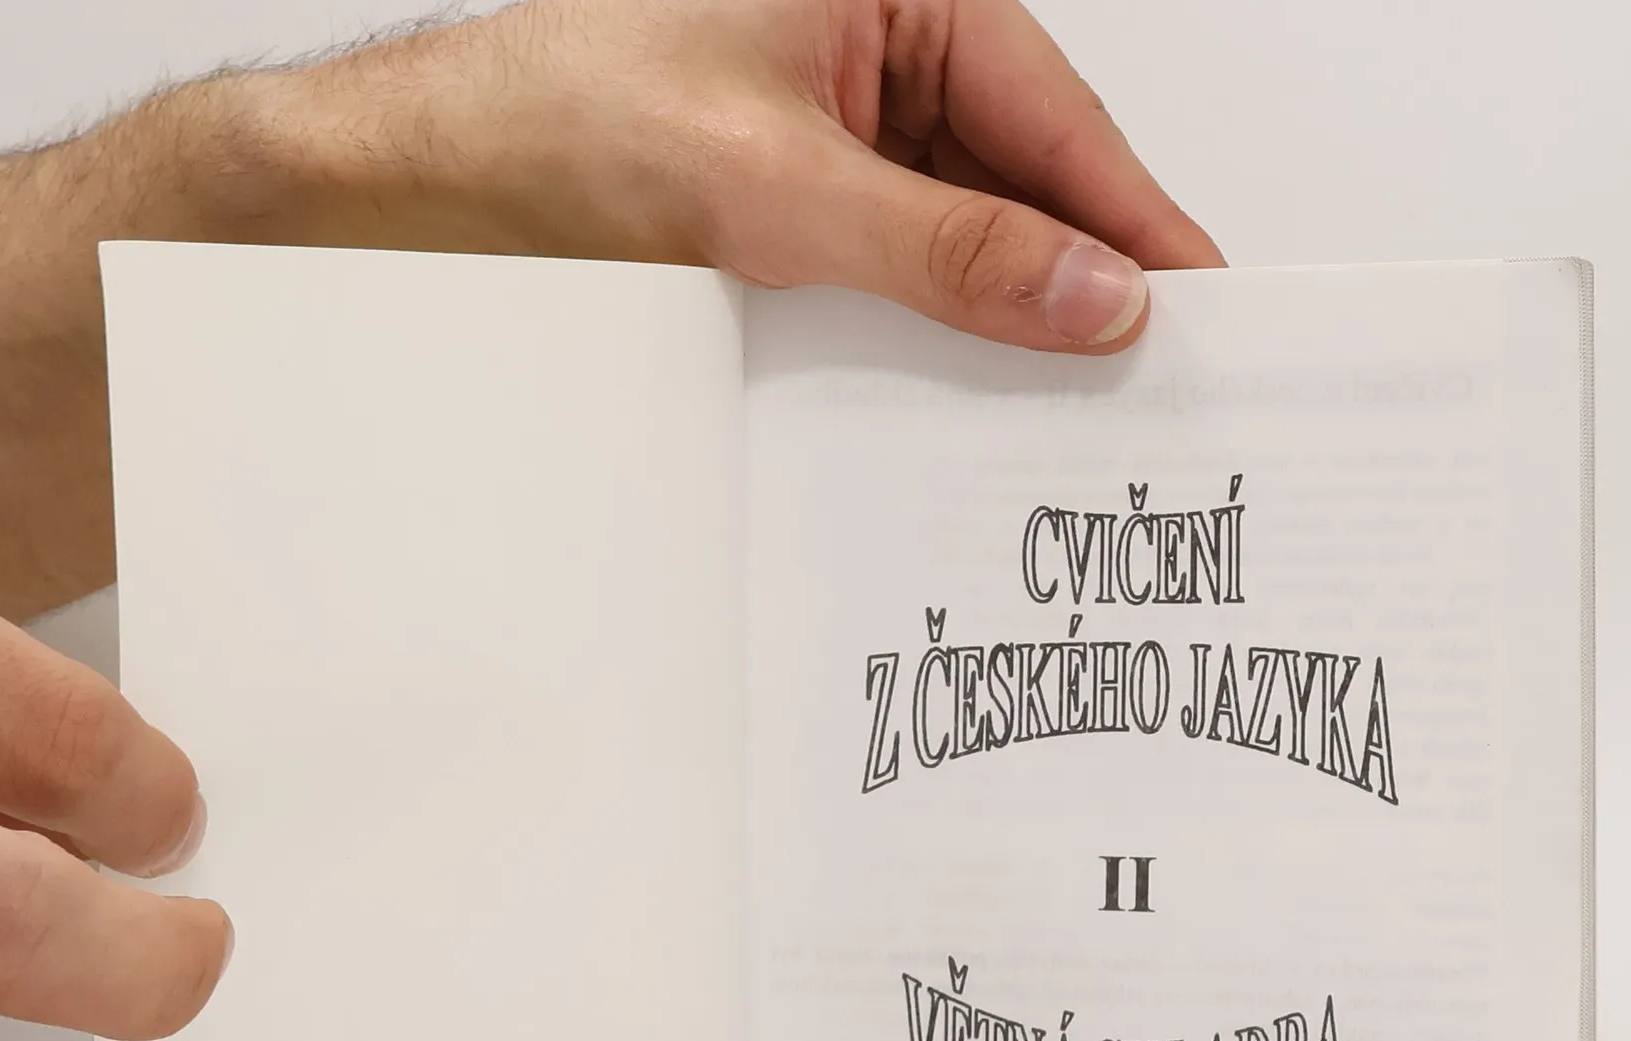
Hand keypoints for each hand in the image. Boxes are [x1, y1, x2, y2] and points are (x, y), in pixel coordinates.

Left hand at [271, 0, 1222, 350]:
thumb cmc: (564, 119)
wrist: (431, 179)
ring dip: (1001, 310)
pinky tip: (957, 386)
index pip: (1051, 110)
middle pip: (1020, 171)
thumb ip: (943, 248)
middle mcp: (874, 47)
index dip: (1130, 215)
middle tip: (1145, 378)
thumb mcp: (774, 189)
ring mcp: (836, 127)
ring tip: (1058, 402)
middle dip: (1074, 272)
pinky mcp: (799, 199)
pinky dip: (932, 324)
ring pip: (963, 227)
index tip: (1198, 302)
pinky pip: (899, 264)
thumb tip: (1087, 293)